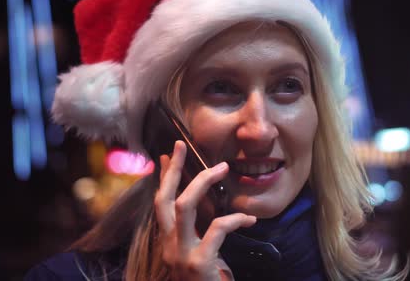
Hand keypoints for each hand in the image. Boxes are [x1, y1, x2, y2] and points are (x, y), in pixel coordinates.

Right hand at [154, 141, 256, 280]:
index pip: (160, 204)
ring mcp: (180, 256)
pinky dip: (234, 219)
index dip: (163, 178)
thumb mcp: (199, 257)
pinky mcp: (199, 264)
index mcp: (168, 244)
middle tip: (182, 145)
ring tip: (222, 168)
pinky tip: (249, 219)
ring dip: (202, 182)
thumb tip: (208, 211)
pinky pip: (216, 229)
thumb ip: (198, 235)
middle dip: (173, 170)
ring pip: (184, 206)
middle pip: (163, 200)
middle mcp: (169, 248)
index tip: (168, 155)